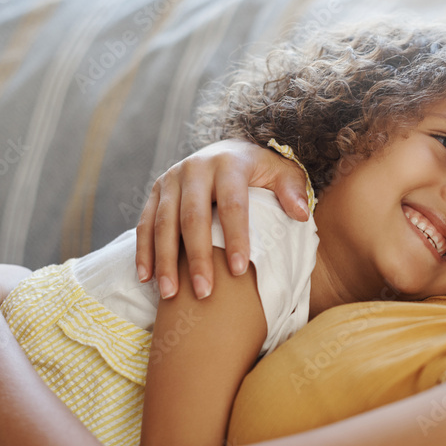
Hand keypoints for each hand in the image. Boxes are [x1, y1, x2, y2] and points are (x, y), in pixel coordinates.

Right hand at [135, 139, 309, 299]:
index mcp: (229, 163)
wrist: (227, 151)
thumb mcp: (282, 173)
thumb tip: (301, 214)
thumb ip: (293, 191)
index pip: (232, 204)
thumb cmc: (260, 171)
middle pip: (193, 217)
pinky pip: (144, 224)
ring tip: (171, 294)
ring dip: (166, 261)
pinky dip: (144, 252)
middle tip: (204, 293)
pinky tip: (146, 278)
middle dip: (198, 257)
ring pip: (163, 223)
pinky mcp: (155, 191)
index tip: (239, 270)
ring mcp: (171, 179)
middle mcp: (195, 168)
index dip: (235, 237)